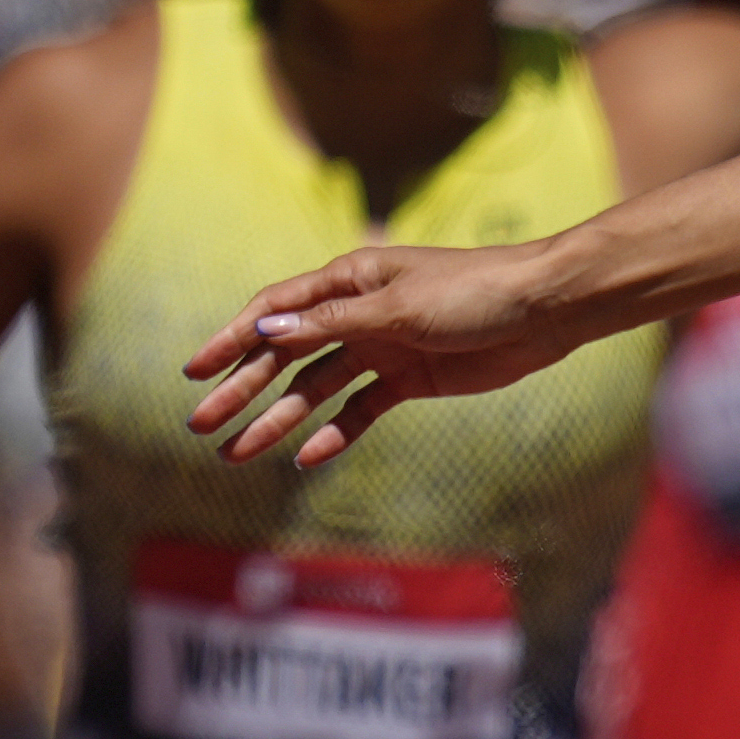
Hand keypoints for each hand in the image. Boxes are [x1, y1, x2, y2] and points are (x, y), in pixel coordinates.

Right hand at [181, 242, 579, 467]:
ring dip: (278, 419)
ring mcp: (383, 348)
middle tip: (201, 424)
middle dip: (242, 389)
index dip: (231, 339)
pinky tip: (306, 457)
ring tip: (237, 453)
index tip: (193, 372)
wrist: (546, 310)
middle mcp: (358, 314)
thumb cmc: (475, 292)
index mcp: (349, 281)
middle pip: (285, 355)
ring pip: (316, 388)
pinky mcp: (410, 379)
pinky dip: (335, 432)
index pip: (274, 311)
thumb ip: (333, 325)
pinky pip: (360, 409)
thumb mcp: (399, 308)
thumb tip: (264, 329)